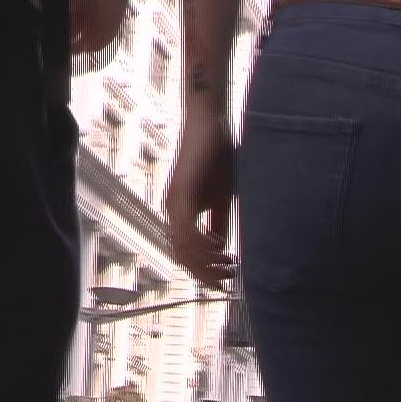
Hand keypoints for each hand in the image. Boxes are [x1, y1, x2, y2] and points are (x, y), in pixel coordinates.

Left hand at [164, 112, 236, 288]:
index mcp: (179, 213)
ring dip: (206, 263)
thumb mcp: (221, 197)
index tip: (225, 279)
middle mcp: (172, 210)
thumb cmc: (218, 155)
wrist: (210, 121)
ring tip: (228, 267)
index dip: (203, 271)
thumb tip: (221, 249)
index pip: (185, 254)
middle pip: (182, 257)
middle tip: (227, 281)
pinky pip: (187, 230)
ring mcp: (174, 202)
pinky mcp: (181, 192)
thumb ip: (218, 223)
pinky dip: (202, 245)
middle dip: (205, 274)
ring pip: (184, 248)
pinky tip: (219, 248)